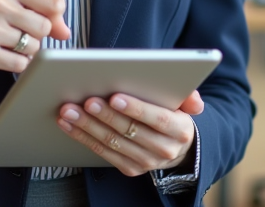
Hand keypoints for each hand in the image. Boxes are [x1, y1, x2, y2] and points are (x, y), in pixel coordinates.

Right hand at [0, 0, 69, 105]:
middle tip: (18, 36)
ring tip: (8, 46)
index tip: (42, 23)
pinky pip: (21, 64)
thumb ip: (41, 14)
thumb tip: (66, 32)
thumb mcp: (8, 8)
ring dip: (27, 52)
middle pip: (45, 26)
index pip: (54, 2)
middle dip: (37, 37)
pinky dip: (18, 65)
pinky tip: (3, 57)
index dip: (55, 18)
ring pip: (35, 46)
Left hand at [57, 90, 203, 177]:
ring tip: (69, 110)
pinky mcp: (129, 169)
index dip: (136, 108)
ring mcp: (145, 162)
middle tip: (86, 100)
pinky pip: (102, 152)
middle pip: (130, 131)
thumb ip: (189, 95)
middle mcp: (164, 150)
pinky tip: (68, 124)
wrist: (177, 147)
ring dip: (87, 126)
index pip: (158, 119)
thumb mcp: (185, 104)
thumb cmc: (174, 114)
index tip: (115, 96)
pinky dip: (83, 137)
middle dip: (105, 115)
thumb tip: (196, 102)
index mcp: (180, 130)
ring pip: (112, 142)